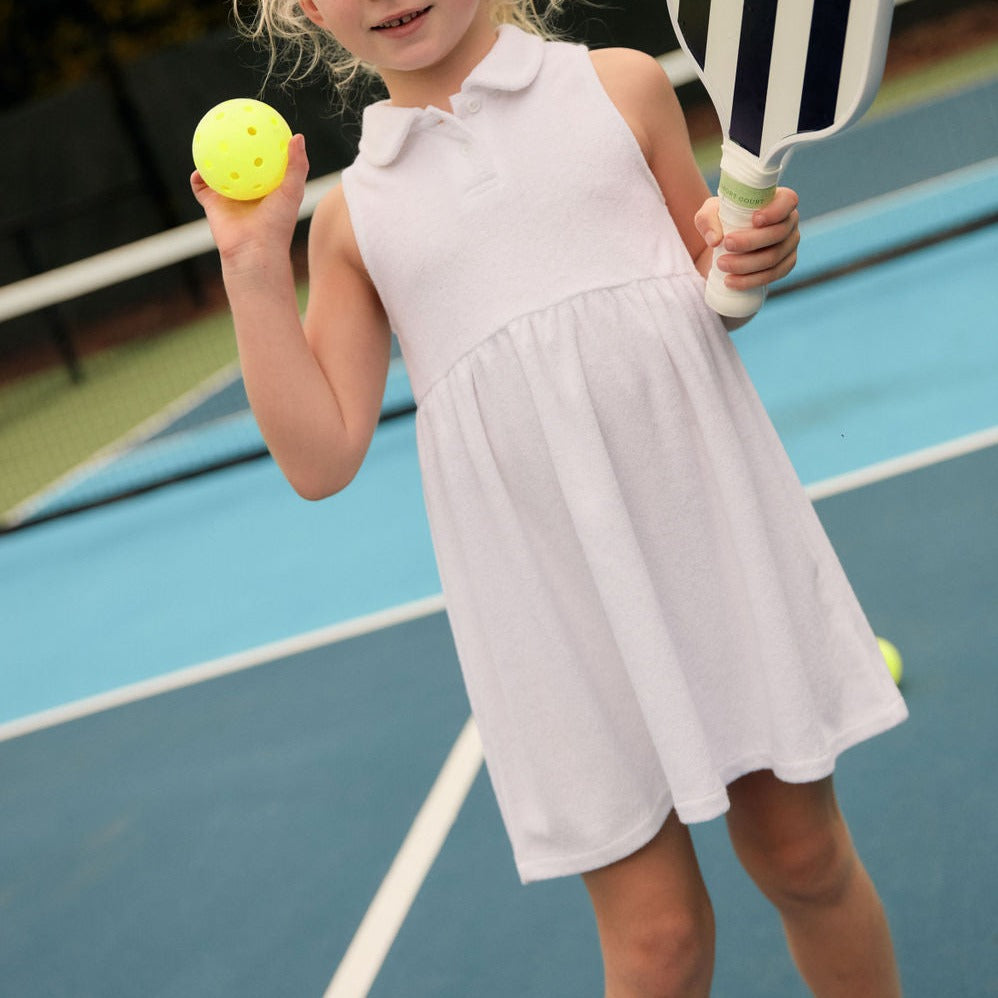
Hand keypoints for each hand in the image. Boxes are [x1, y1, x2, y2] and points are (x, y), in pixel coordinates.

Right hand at [191, 133, 308, 268]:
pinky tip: (198, 163)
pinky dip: (197, 175)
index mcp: (267, 187)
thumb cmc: (277, 224)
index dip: (263, 144)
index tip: (262, 124)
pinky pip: (201, 186)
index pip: (265, 160)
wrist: (254, 250)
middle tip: (234, 123)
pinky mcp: (212, 205)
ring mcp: (229, 197)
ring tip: (207, 135)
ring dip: (211, 156)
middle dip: (236, 145)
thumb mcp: (292, 192)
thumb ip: (297, 166)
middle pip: (239, 162)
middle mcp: (247, 190)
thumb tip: (298, 136)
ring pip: (217, 171)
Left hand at [694, 187, 799, 290]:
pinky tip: (731, 282)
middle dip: (751, 241)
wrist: (724, 247)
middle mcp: (789, 222)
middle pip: (778, 233)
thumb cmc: (721, 222)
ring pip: (773, 258)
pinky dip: (751, 280)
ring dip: (746, 264)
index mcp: (778, 201)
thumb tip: (714, 240)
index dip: (775, 211)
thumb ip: (707, 220)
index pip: (788, 200)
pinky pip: (773, 275)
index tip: (754, 220)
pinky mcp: (784, 266)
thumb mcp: (709, 214)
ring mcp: (789, 246)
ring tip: (721, 264)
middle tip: (726, 244)